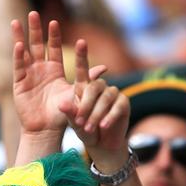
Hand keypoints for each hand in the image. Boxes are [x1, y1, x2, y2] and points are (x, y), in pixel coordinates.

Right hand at [13, 12, 89, 136]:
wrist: (46, 130)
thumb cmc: (63, 114)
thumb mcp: (77, 94)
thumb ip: (88, 79)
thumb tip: (105, 68)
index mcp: (54, 70)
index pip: (53, 48)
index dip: (53, 35)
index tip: (54, 22)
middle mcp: (40, 70)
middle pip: (37, 45)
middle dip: (35, 29)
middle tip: (34, 13)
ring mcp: (28, 76)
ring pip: (24, 52)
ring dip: (20, 37)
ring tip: (16, 21)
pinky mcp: (19, 84)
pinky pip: (18, 67)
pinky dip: (18, 56)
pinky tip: (18, 44)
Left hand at [58, 40, 128, 168]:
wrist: (102, 145)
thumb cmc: (85, 131)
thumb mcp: (74, 123)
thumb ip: (69, 113)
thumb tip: (61, 104)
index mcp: (85, 88)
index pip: (83, 70)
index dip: (82, 55)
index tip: (81, 41)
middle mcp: (100, 87)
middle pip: (94, 87)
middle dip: (86, 105)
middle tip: (79, 122)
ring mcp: (114, 94)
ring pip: (106, 97)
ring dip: (96, 114)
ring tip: (89, 128)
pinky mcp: (124, 103)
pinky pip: (118, 106)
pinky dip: (109, 116)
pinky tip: (104, 126)